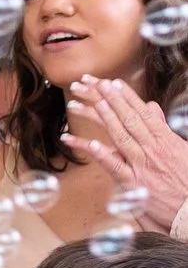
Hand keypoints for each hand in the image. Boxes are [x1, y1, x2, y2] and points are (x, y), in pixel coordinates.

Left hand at [64, 75, 187, 230]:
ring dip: (107, 118)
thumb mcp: (181, 149)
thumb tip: (152, 109)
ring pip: (122, 137)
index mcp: (166, 141)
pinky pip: (116, 167)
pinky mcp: (135, 184)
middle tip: (96, 83)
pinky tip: (88, 143)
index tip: (114, 83)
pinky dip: (102, 154)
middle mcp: (153, 150)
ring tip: (93, 102)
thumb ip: (163, 129)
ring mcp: (143, 165)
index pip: (143, 114)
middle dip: (112, 100)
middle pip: (130, 120)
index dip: (127, 98)